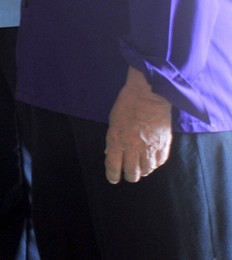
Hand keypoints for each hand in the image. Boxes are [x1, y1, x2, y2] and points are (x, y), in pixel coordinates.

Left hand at [105, 67, 173, 183]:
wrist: (149, 95)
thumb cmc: (127, 105)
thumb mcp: (113, 121)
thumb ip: (112, 139)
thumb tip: (110, 153)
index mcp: (117, 140)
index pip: (113, 166)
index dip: (112, 175)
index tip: (113, 179)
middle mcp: (133, 146)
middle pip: (132, 172)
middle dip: (129, 176)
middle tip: (129, 174)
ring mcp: (150, 146)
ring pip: (147, 170)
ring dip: (143, 172)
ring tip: (141, 169)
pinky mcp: (164, 144)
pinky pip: (160, 162)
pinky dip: (155, 164)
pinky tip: (152, 162)